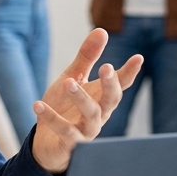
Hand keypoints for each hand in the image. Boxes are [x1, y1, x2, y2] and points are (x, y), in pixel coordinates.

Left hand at [31, 29, 143, 174]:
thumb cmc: (64, 108)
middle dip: (110, 84)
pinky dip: (51, 118)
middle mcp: (99, 114)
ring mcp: (86, 131)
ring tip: (68, 81)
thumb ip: (86, 58)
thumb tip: (102, 30)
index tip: (138, 58)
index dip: (129, 72)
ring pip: (91, 115)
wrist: (47, 142)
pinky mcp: (70, 144)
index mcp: (101, 97)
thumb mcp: (72, 78)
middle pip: (111, 99)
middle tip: (106, 67)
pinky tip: (38, 105)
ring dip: (80, 98)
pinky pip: (64, 131)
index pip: (119, 84)